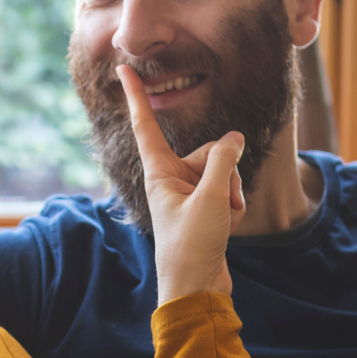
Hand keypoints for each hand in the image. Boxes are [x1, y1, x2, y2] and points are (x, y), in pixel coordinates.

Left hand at [117, 65, 244, 303]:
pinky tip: (227, 228)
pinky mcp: (204, 209)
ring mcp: (189, 194)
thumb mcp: (211, 198)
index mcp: (159, 173)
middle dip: (226, 171)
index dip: (136, 96)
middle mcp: (171, 180)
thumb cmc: (192, 246)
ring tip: (224, 219)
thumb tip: (234, 139)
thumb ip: (223, 161)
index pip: (146, 125)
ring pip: (223, 172)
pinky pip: (227, 193)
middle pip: (210, 151)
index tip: (122, 68)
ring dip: (232, 193)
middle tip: (224, 201)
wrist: (197, 289)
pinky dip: (233, 208)